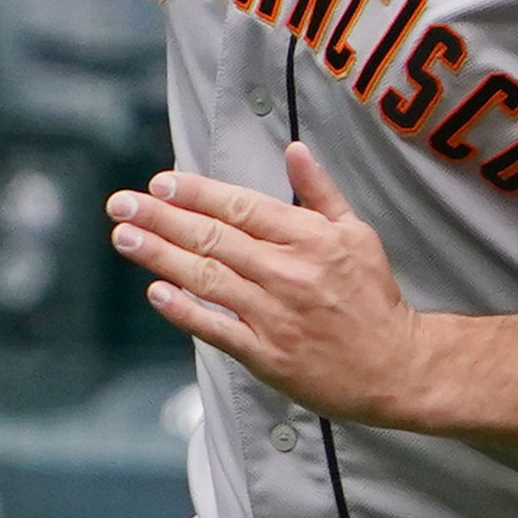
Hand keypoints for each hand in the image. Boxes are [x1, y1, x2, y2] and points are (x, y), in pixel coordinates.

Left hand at [109, 143, 429, 423]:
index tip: (161, 182)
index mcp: (310, 238)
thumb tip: (295, 150)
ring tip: (125, 237)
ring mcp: (275, 315)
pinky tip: (155, 293)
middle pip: (214, 238)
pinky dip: (185, 311)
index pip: (242, 207)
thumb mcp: (356, 234)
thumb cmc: (373, 298)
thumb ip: (320, 193)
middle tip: (121, 203)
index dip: (197, 193)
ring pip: (208, 278)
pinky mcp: (267, 355)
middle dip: (162, 218)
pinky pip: (217, 329)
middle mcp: (288, 272)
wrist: (395, 366)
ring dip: (161, 256)